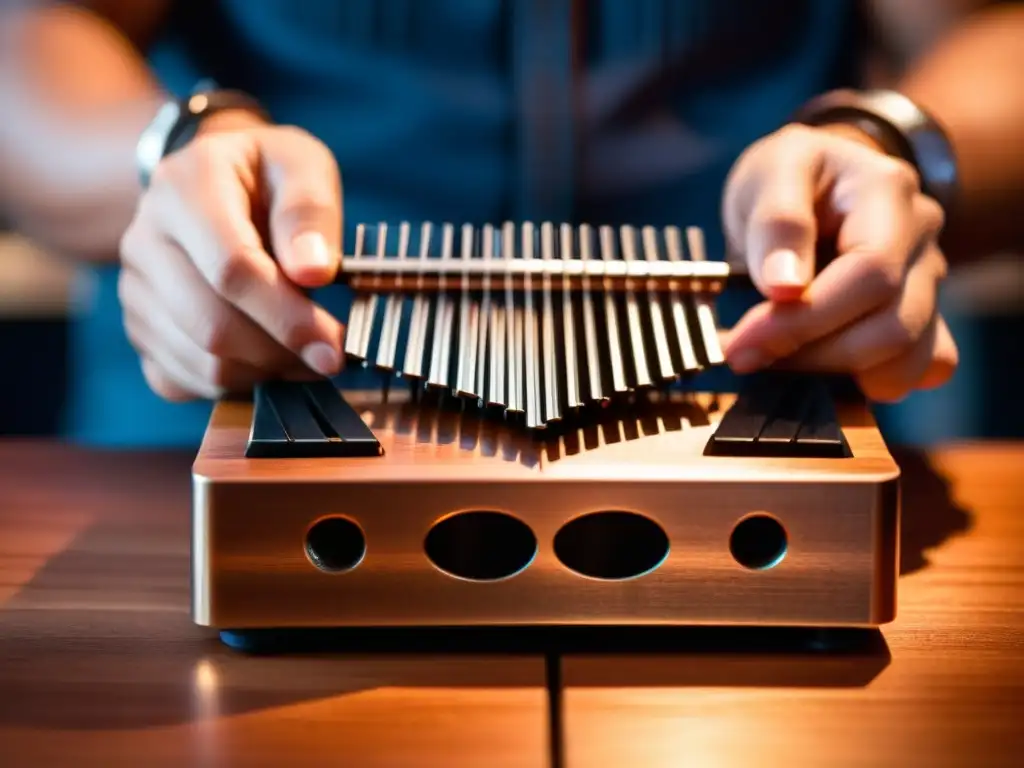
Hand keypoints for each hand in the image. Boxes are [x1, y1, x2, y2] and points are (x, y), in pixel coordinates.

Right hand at [119, 110, 344, 400]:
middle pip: (211, 326)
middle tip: (329, 356)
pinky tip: (269, 359)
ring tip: (305, 354)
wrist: (216, 185)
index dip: (288, 317)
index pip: (231, 270)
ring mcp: (135, 291)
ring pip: (200, 361)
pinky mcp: (139, 330)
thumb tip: (313, 271)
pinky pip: (183, 381)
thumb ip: (310, 213)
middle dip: (281, 353)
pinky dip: (235, 385)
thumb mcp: (302, 166)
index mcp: (183, 189)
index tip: (335, 345)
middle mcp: (144, 241)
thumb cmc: (267, 177)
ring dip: (265, 372)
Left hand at [721, 122, 957, 402]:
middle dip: (812, 356)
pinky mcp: (927, 318)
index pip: (870, 274)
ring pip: (910, 359)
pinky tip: (821, 369)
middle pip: (893, 327)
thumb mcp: (770, 174)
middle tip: (745, 355)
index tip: (741, 343)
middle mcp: (922, 239)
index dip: (804, 320)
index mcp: (888, 193)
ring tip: (777, 360)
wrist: (818, 181)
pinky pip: (925, 369)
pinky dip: (871, 383)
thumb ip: (778, 223)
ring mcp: (931, 282)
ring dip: (837, 376)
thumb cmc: (790, 176)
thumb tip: (784, 288)